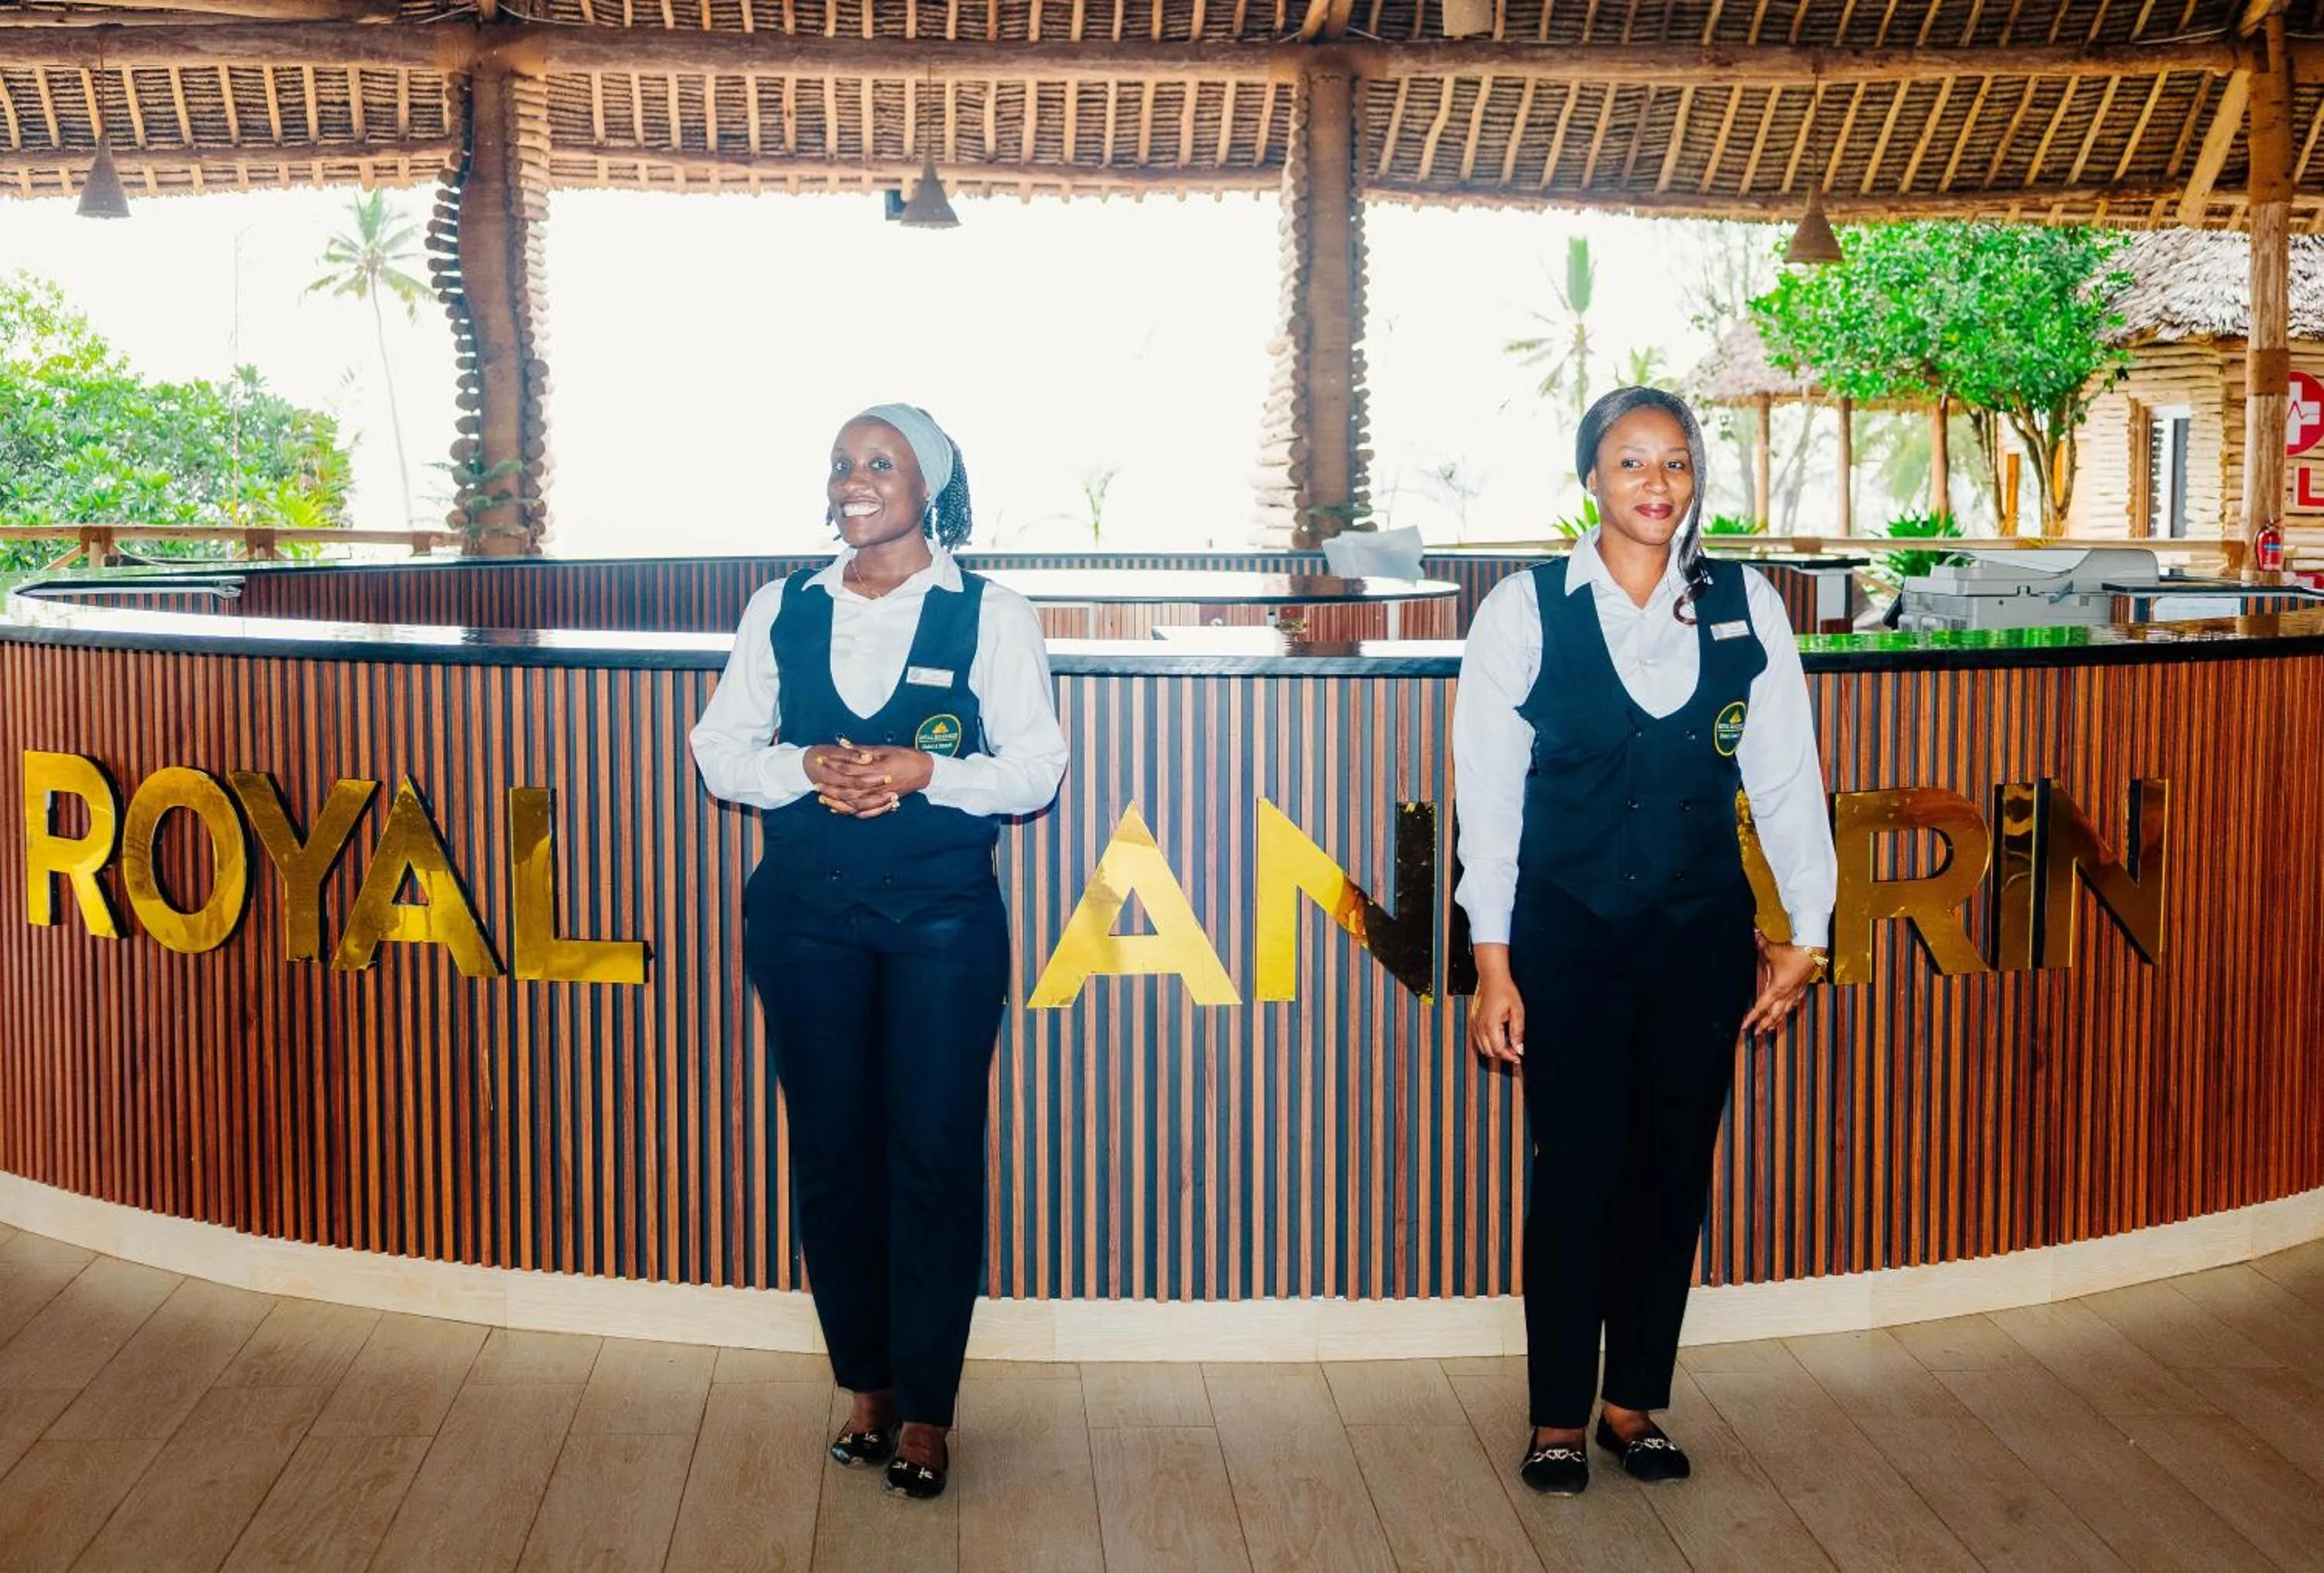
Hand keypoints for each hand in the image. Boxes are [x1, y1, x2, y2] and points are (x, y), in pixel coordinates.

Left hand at [802, 741, 934, 817]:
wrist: (924, 771)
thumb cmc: (905, 757)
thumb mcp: (884, 749)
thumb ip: (862, 748)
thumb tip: (843, 743)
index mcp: (875, 769)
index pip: (848, 768)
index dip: (833, 764)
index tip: (820, 760)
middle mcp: (875, 785)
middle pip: (847, 788)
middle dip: (830, 786)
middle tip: (815, 784)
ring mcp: (879, 796)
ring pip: (853, 802)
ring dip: (837, 802)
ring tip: (822, 798)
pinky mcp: (882, 802)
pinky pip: (864, 811)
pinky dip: (850, 812)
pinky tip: (839, 810)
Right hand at [1467, 945, 1525, 1063]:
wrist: (1491, 977)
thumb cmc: (1504, 990)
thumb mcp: (1517, 1010)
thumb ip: (1518, 1031)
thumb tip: (1519, 1048)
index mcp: (1490, 1024)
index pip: (1499, 1050)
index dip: (1510, 1056)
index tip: (1519, 1057)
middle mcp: (1480, 1026)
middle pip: (1489, 1052)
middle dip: (1503, 1055)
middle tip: (1515, 1051)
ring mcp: (1475, 1024)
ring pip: (1482, 1048)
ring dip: (1494, 1050)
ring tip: (1507, 1045)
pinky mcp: (1473, 1021)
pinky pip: (1478, 1040)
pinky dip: (1487, 1044)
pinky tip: (1497, 1039)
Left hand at [1742, 934, 1819, 1036]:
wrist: (1814, 949)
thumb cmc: (1792, 952)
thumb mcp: (1769, 949)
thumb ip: (1758, 943)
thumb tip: (1752, 933)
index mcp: (1776, 988)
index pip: (1760, 1007)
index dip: (1751, 1018)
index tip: (1744, 1027)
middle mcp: (1786, 993)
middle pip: (1774, 1015)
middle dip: (1764, 1025)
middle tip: (1757, 1034)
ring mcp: (1796, 991)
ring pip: (1785, 1011)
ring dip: (1777, 1020)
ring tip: (1771, 1028)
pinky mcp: (1803, 987)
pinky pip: (1794, 1002)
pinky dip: (1788, 1009)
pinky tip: (1787, 1011)